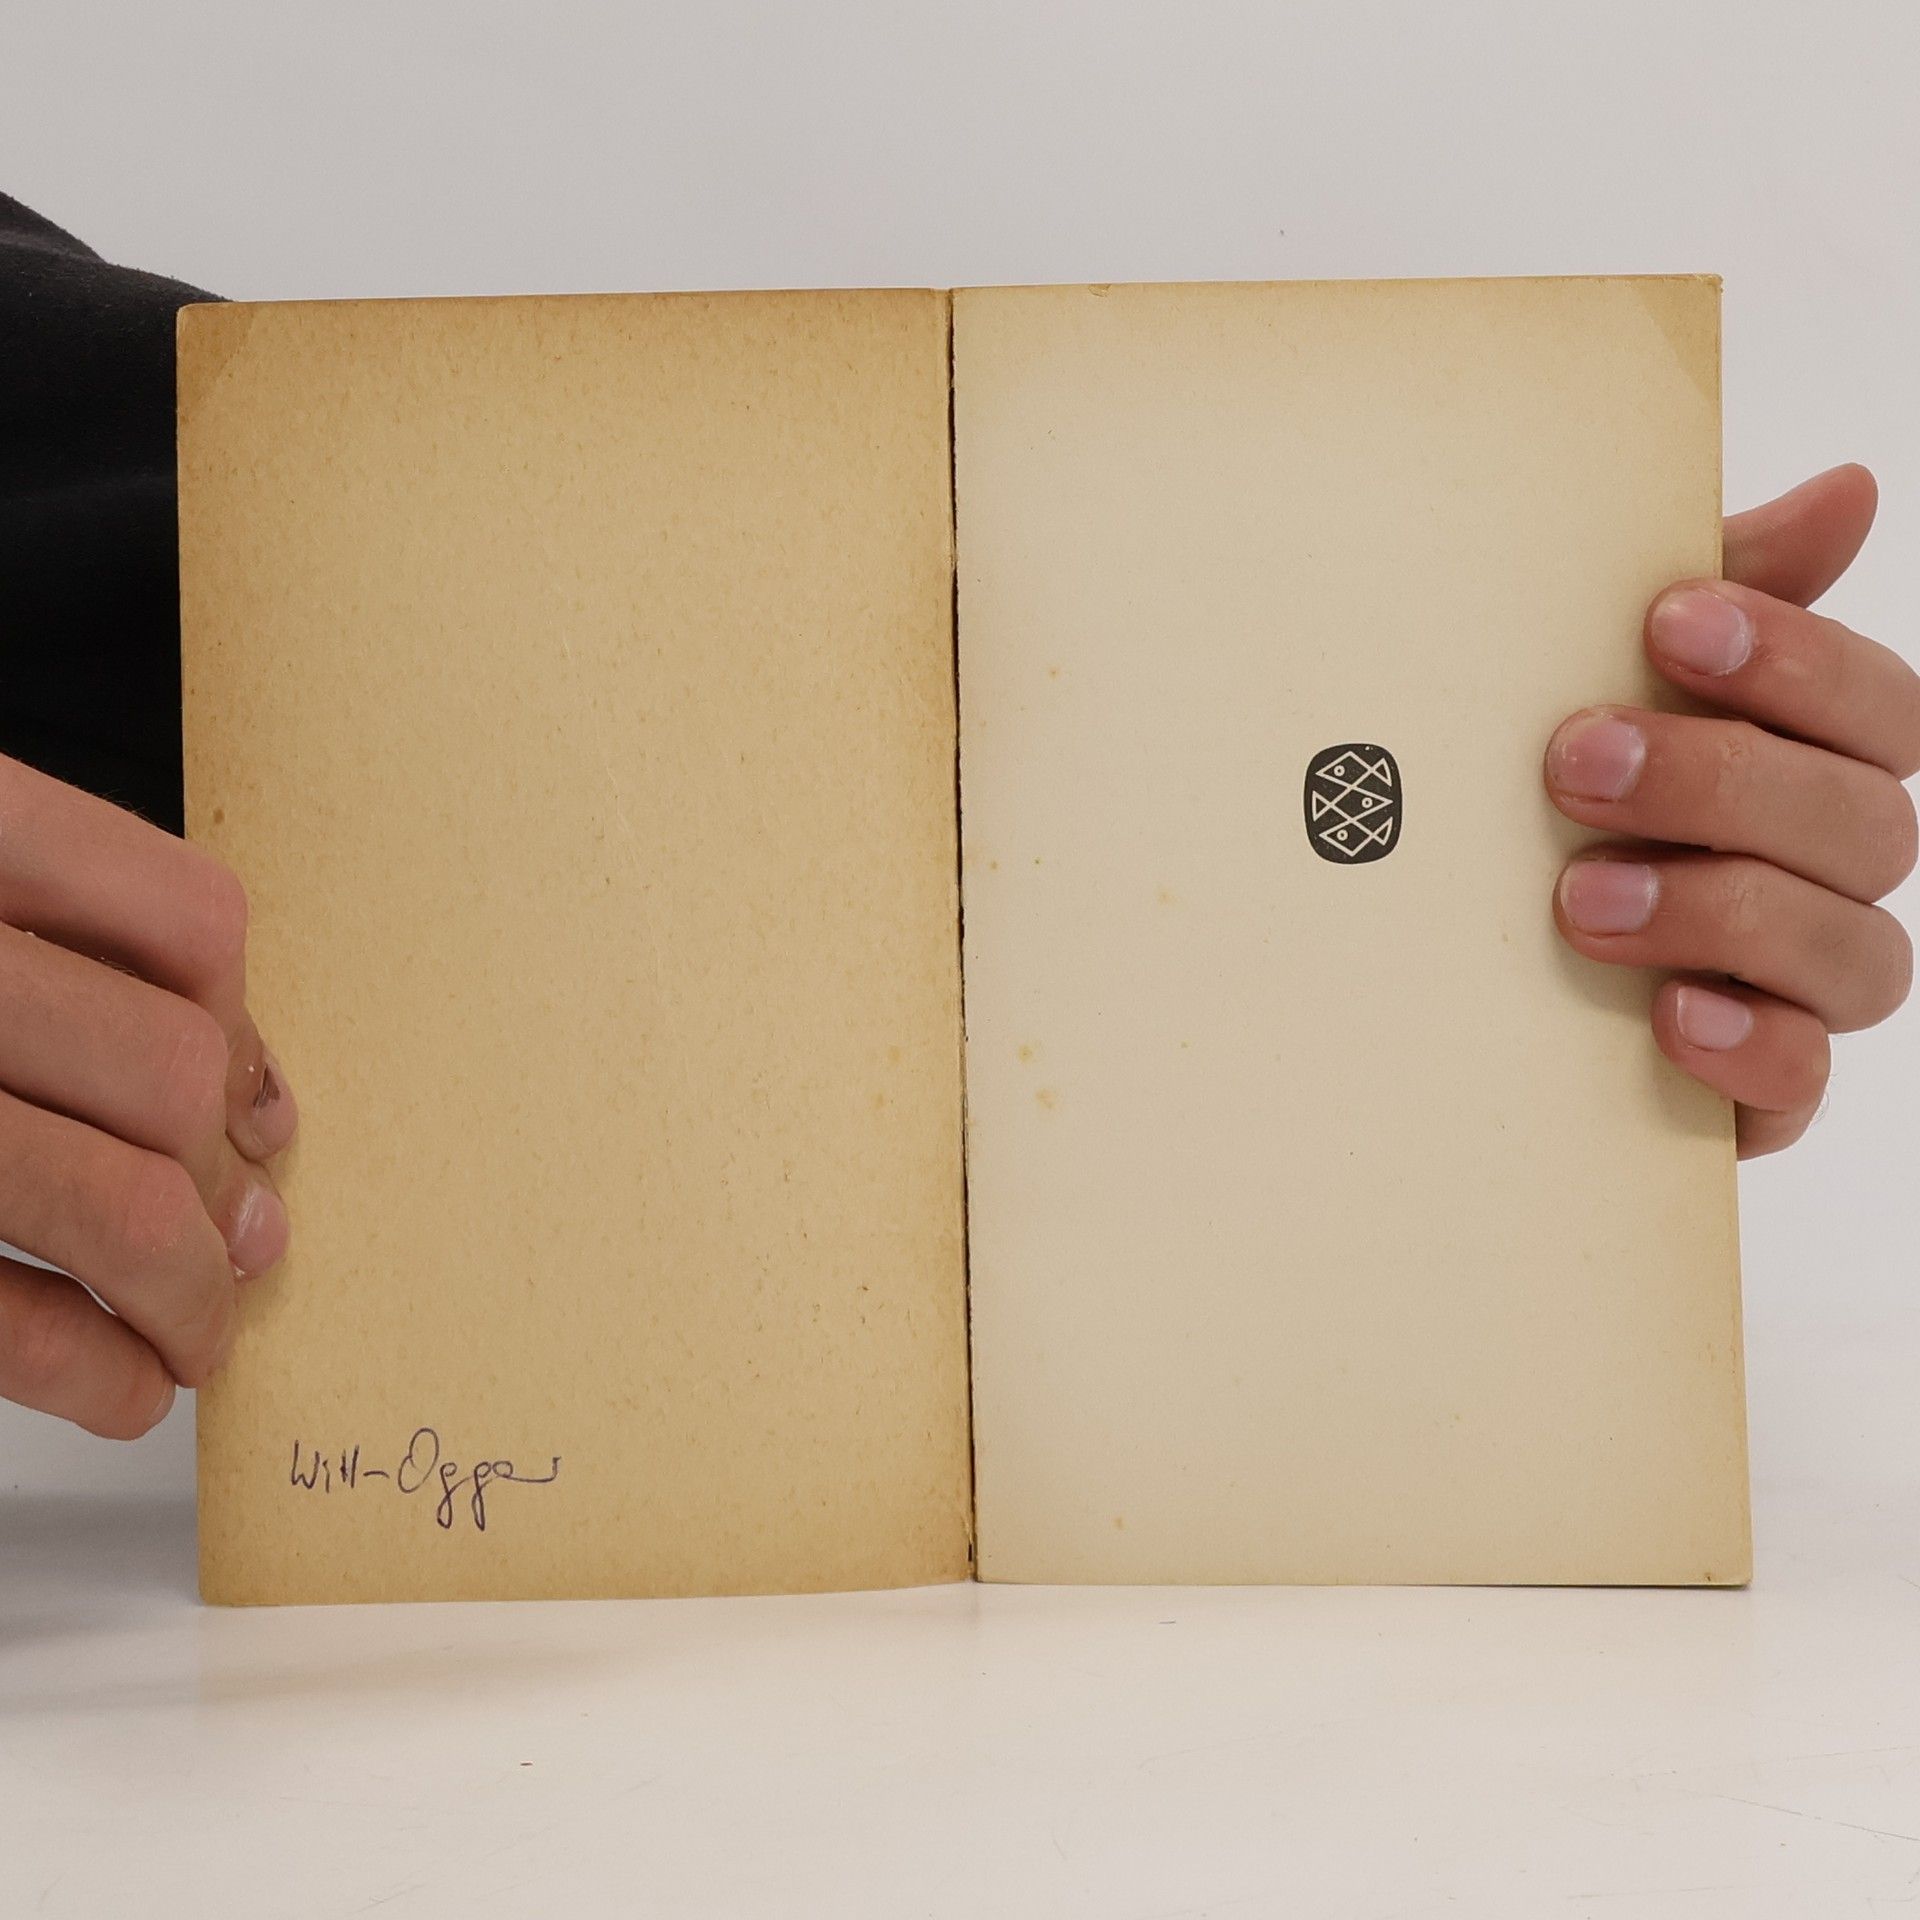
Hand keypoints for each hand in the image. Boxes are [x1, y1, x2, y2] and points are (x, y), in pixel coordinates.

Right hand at [0, 756, 294, 1435]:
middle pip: (167, 1073)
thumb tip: (257, 1113)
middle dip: (225, 1186)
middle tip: (236, 1247)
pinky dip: (97, 1369)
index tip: (252, 1114)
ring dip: (189, 1295)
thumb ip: (70, 951)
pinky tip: (125, 1385)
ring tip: (194, 1332)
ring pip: (113, 1202)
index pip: (188, 921)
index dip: (244, 1032)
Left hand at [1547, 465, 1917, 1157]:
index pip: (1875, 706)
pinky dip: (1750, 1050)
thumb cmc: (1568, 794)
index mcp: (1816, 763)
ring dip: (1719, 912)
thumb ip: (1727, 592)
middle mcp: (1832, 872)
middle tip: (1573, 764)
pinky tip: (1671, 1016)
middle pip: (1864, 822)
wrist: (1463, 962)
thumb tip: (1851, 486)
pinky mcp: (1760, 1087)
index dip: (1793, 658)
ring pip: (1854, 954)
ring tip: (1580, 899)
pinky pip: (1804, 1084)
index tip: (1668, 622)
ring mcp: (1804, 985)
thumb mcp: (1614, 682)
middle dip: (1721, 782)